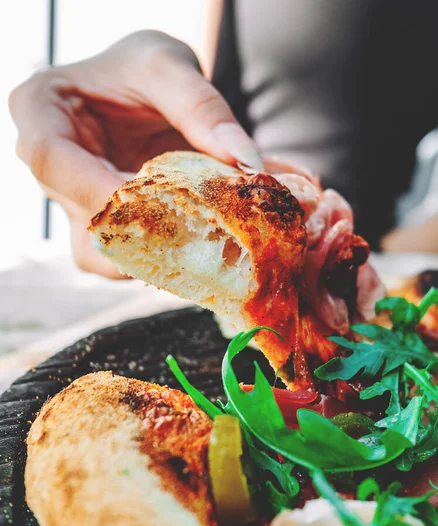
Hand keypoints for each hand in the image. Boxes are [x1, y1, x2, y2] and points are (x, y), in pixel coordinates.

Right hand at [9, 31, 260, 276]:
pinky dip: (170, 257)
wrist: (145, 88)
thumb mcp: (169, 65)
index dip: (101, 190)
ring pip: (103, 257)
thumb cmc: (143, 68)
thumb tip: (247, 163)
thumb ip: (203, 107)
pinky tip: (207, 243)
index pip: (52, 161)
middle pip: (82, 223)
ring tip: (210, 242)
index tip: (163, 201)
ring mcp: (77, 205)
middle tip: (204, 233)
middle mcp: (51, 170)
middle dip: (145, 236)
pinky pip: (130, 258)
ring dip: (159, 257)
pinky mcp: (107, 229)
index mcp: (41, 114)